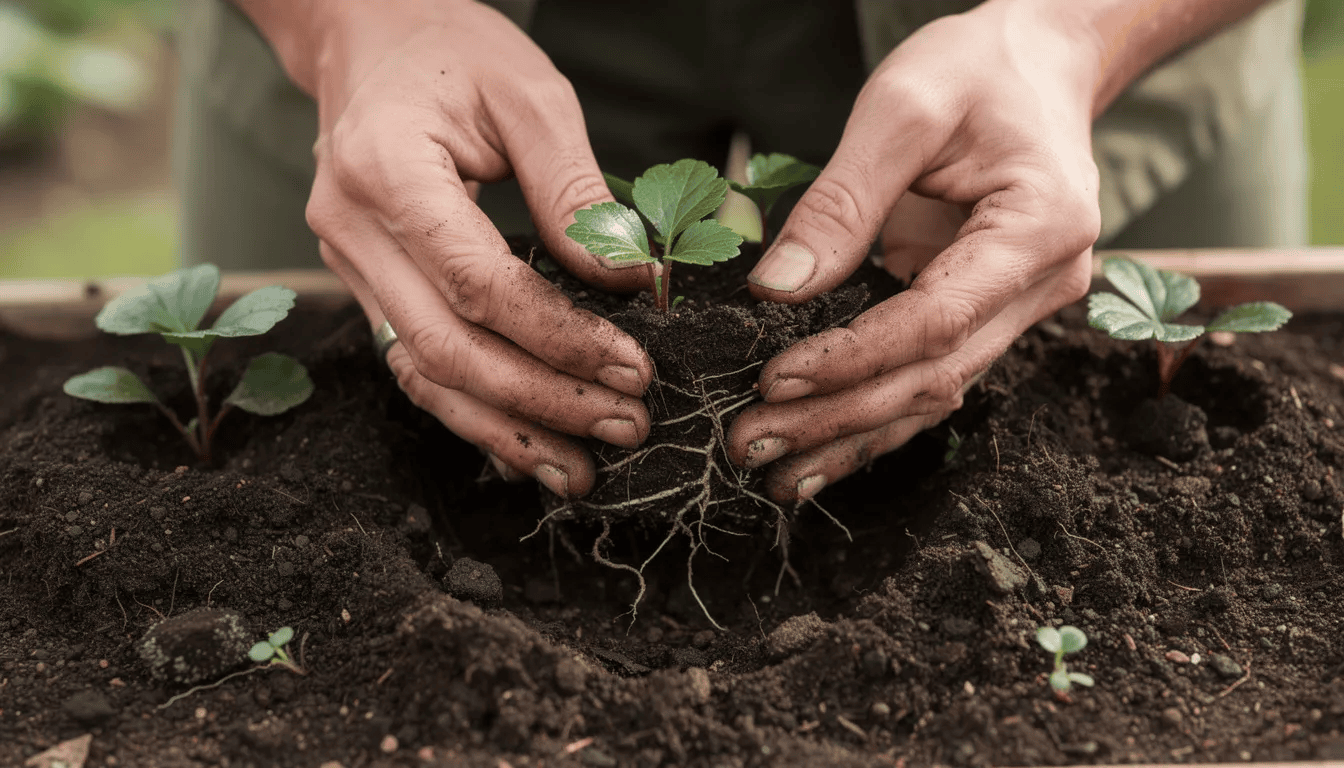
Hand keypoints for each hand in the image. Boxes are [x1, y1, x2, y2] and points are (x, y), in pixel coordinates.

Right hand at [246, 1, 655, 496]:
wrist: (365, 36)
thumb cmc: (449, 50)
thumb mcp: (529, 94)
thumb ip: (574, 190)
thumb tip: (631, 280)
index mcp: (387, 171)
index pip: (478, 283)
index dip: (558, 336)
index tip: (631, 367)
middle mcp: (352, 231)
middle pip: (448, 348)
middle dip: (543, 400)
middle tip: (625, 425)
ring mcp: (350, 265)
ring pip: (423, 374)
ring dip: (505, 430)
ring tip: (579, 468)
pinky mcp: (368, 284)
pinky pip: (416, 362)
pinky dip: (473, 411)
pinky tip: (526, 447)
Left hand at [727, 0, 1102, 500]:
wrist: (1036, 65)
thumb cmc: (976, 70)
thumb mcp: (903, 108)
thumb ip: (841, 202)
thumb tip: (778, 289)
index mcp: (1039, 227)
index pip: (937, 318)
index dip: (852, 357)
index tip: (774, 379)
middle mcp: (1043, 283)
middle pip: (935, 374)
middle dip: (838, 416)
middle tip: (751, 440)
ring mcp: (1021, 306)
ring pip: (933, 392)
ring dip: (851, 436)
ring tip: (773, 471)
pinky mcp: (988, 312)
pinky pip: (929, 374)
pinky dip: (872, 417)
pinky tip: (819, 454)